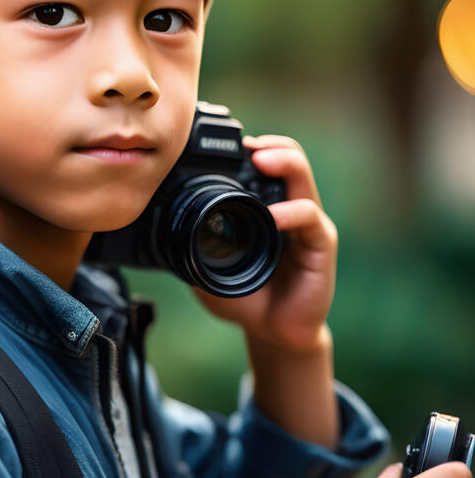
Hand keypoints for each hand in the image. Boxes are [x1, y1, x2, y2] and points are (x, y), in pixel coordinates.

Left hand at [194, 135, 336, 352]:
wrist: (273, 333)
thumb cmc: (246, 298)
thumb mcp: (208, 271)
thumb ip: (191, 251)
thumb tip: (156, 238)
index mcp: (265, 208)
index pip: (264, 166)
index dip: (249, 149)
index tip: (225, 145)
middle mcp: (289, 209)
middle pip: (289, 159)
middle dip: (269, 145)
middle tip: (245, 145)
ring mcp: (308, 225)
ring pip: (302, 178)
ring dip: (283, 162)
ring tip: (261, 159)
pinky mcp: (321, 245)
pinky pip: (310, 219)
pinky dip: (291, 212)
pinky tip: (274, 215)